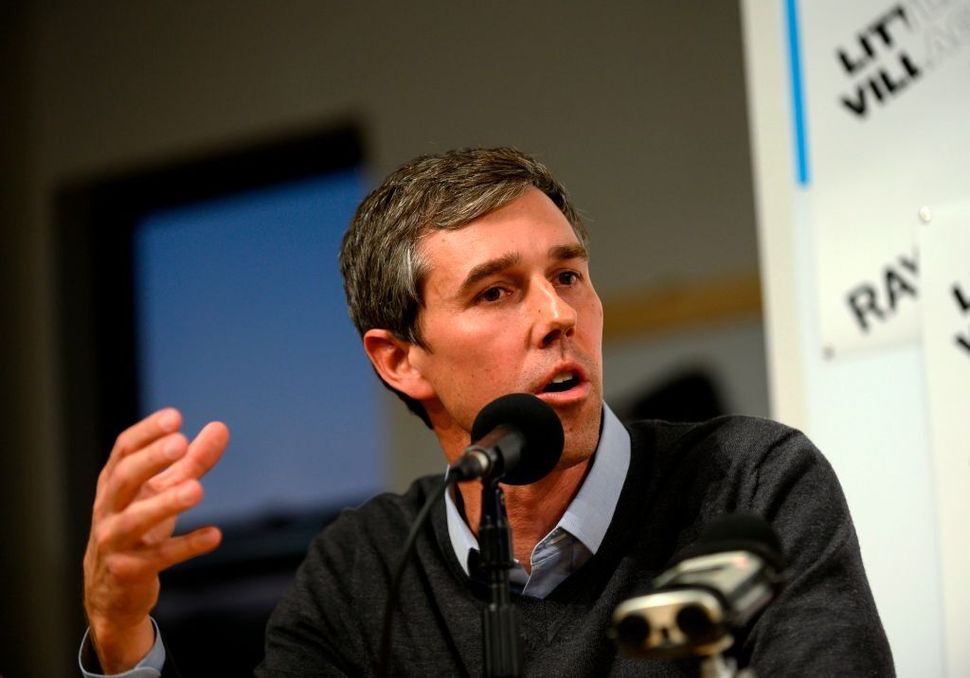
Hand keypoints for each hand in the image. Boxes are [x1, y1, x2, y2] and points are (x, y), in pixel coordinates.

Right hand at [83, 408, 227, 671]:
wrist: (112, 593)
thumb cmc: (139, 530)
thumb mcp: (163, 492)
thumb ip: (192, 461)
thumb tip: (220, 428)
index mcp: (115, 484)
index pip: (124, 450)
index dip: (147, 432)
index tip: (175, 417)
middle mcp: (108, 509)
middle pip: (124, 478)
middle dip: (151, 459)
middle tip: (180, 443)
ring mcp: (113, 542)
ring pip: (134, 520)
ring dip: (165, 503)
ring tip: (197, 489)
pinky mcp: (128, 572)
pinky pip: (157, 558)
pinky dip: (186, 546)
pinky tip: (213, 535)